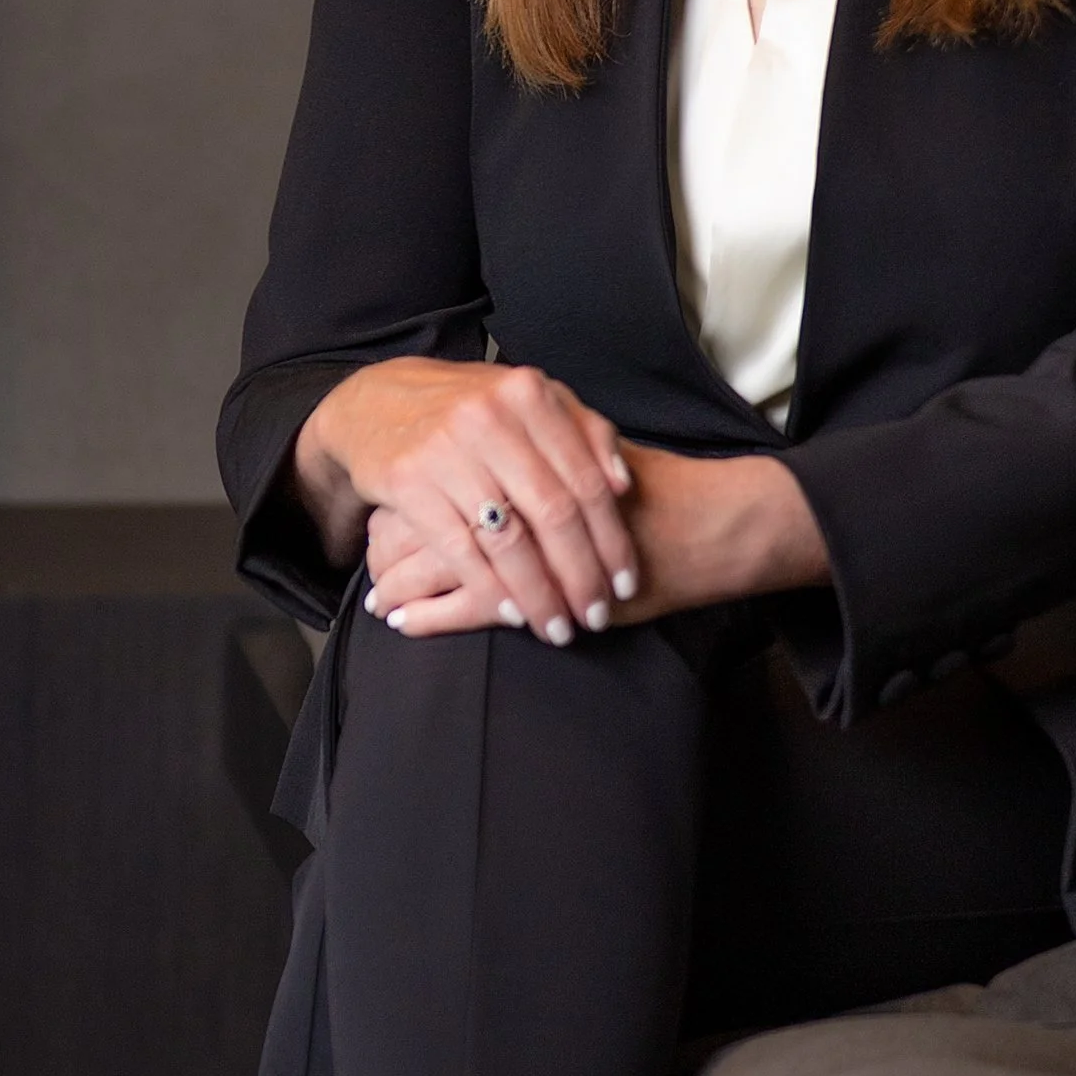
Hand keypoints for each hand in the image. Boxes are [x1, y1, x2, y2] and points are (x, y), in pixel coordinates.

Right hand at [295, 357, 635, 643]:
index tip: (626, 583)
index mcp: (530, 396)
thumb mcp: (528, 402)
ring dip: (538, 594)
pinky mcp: (408, 483)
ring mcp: (446, 450)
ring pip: (508, 540)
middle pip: (553, 514)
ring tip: (557, 628)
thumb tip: (622, 485)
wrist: (378, 402)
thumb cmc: (471, 410)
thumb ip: (584, 432)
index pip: (586, 482)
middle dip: (580, 576)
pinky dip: (490, 589)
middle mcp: (490, 418)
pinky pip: (460, 551)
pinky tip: (513, 614)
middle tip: (595, 617)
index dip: (612, 540)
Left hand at [358, 437, 827, 639]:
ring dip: (406, 586)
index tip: (381, 532)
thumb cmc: (653, 497)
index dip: (408, 510)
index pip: (443, 480)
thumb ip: (543, 462)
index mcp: (517, 451)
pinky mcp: (540, 585)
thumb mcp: (588, 463)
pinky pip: (471, 602)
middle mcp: (511, 487)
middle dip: (395, 552)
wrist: (705, 522)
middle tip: (369, 573)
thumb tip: (499, 468)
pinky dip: (433, 616)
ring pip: (442, 562)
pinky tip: (406, 625)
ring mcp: (524, 540)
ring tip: (380, 605)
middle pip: (430, 519)